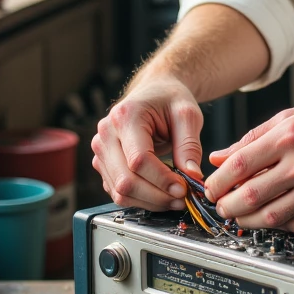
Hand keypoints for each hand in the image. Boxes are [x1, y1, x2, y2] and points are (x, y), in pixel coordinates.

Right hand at [92, 74, 202, 209]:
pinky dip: (141, 200)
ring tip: (175, 199)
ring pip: (120, 192)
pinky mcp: (103, 165)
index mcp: (125, 117)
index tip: (184, 188)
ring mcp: (101, 151)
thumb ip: (189, 145)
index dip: (162, 180)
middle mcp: (106, 134)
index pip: (139, 160)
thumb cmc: (169, 99)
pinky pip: (118, 192)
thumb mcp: (187, 115)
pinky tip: (161, 195)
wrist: (154, 92)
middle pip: (126, 181)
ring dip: (150, 202)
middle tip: (182, 199)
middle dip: (157, 196)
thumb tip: (192, 177)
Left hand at [203, 90, 293, 233]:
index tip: (211, 188)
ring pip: (271, 216)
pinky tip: (273, 218)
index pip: (240, 165)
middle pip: (250, 195)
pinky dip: (279, 226)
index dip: (218, 182)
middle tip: (222, 207)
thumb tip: (221, 156)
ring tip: (241, 216)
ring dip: (248, 221)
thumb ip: (255, 137)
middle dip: (227, 206)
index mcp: (290, 135)